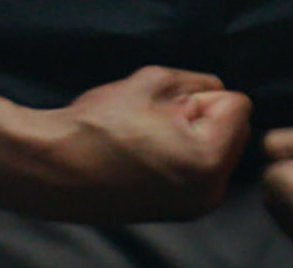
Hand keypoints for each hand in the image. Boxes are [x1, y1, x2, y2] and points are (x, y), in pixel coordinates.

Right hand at [0, 65, 251, 223]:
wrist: (56, 169)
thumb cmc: (97, 125)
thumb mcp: (147, 82)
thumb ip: (192, 81)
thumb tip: (215, 90)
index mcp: (208, 159)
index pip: (237, 105)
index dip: (199, 94)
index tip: (163, 105)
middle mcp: (211, 191)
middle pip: (234, 130)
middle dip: (204, 117)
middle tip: (156, 120)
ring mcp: (195, 206)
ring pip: (217, 150)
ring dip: (194, 136)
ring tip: (147, 137)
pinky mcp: (179, 211)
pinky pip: (200, 171)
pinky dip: (183, 156)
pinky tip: (145, 155)